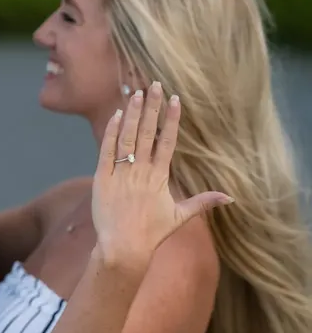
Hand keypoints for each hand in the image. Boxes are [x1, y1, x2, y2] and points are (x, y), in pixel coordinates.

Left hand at [91, 81, 232, 270]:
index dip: (172, 120)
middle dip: (152, 108)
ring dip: (133, 114)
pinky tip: (116, 114)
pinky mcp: (101, 178)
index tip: (176, 99)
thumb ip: (203, 202)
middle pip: (147, 133)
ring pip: (127, 138)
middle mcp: (141, 171)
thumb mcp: (179, 216)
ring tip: (137, 93)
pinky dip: (111, 132)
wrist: (123, 247)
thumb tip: (230, 197)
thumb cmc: (151, 233)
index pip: (168, 142)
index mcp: (160, 177)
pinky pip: (106, 151)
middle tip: (155, 84)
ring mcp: (120, 173)